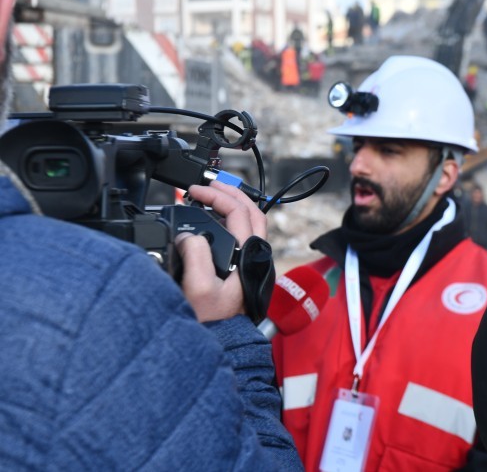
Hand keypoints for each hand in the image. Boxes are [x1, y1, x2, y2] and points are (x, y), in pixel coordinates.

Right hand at [175, 181, 267, 322]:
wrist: (220, 343)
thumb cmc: (212, 322)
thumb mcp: (197, 289)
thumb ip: (196, 256)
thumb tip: (190, 235)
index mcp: (249, 256)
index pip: (238, 212)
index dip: (216, 196)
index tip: (194, 192)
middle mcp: (256, 256)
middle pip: (252, 210)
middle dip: (230, 191)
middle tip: (206, 185)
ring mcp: (252, 261)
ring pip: (250, 221)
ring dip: (232, 204)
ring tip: (209, 196)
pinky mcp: (245, 268)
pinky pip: (242, 234)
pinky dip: (228, 220)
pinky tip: (211, 221)